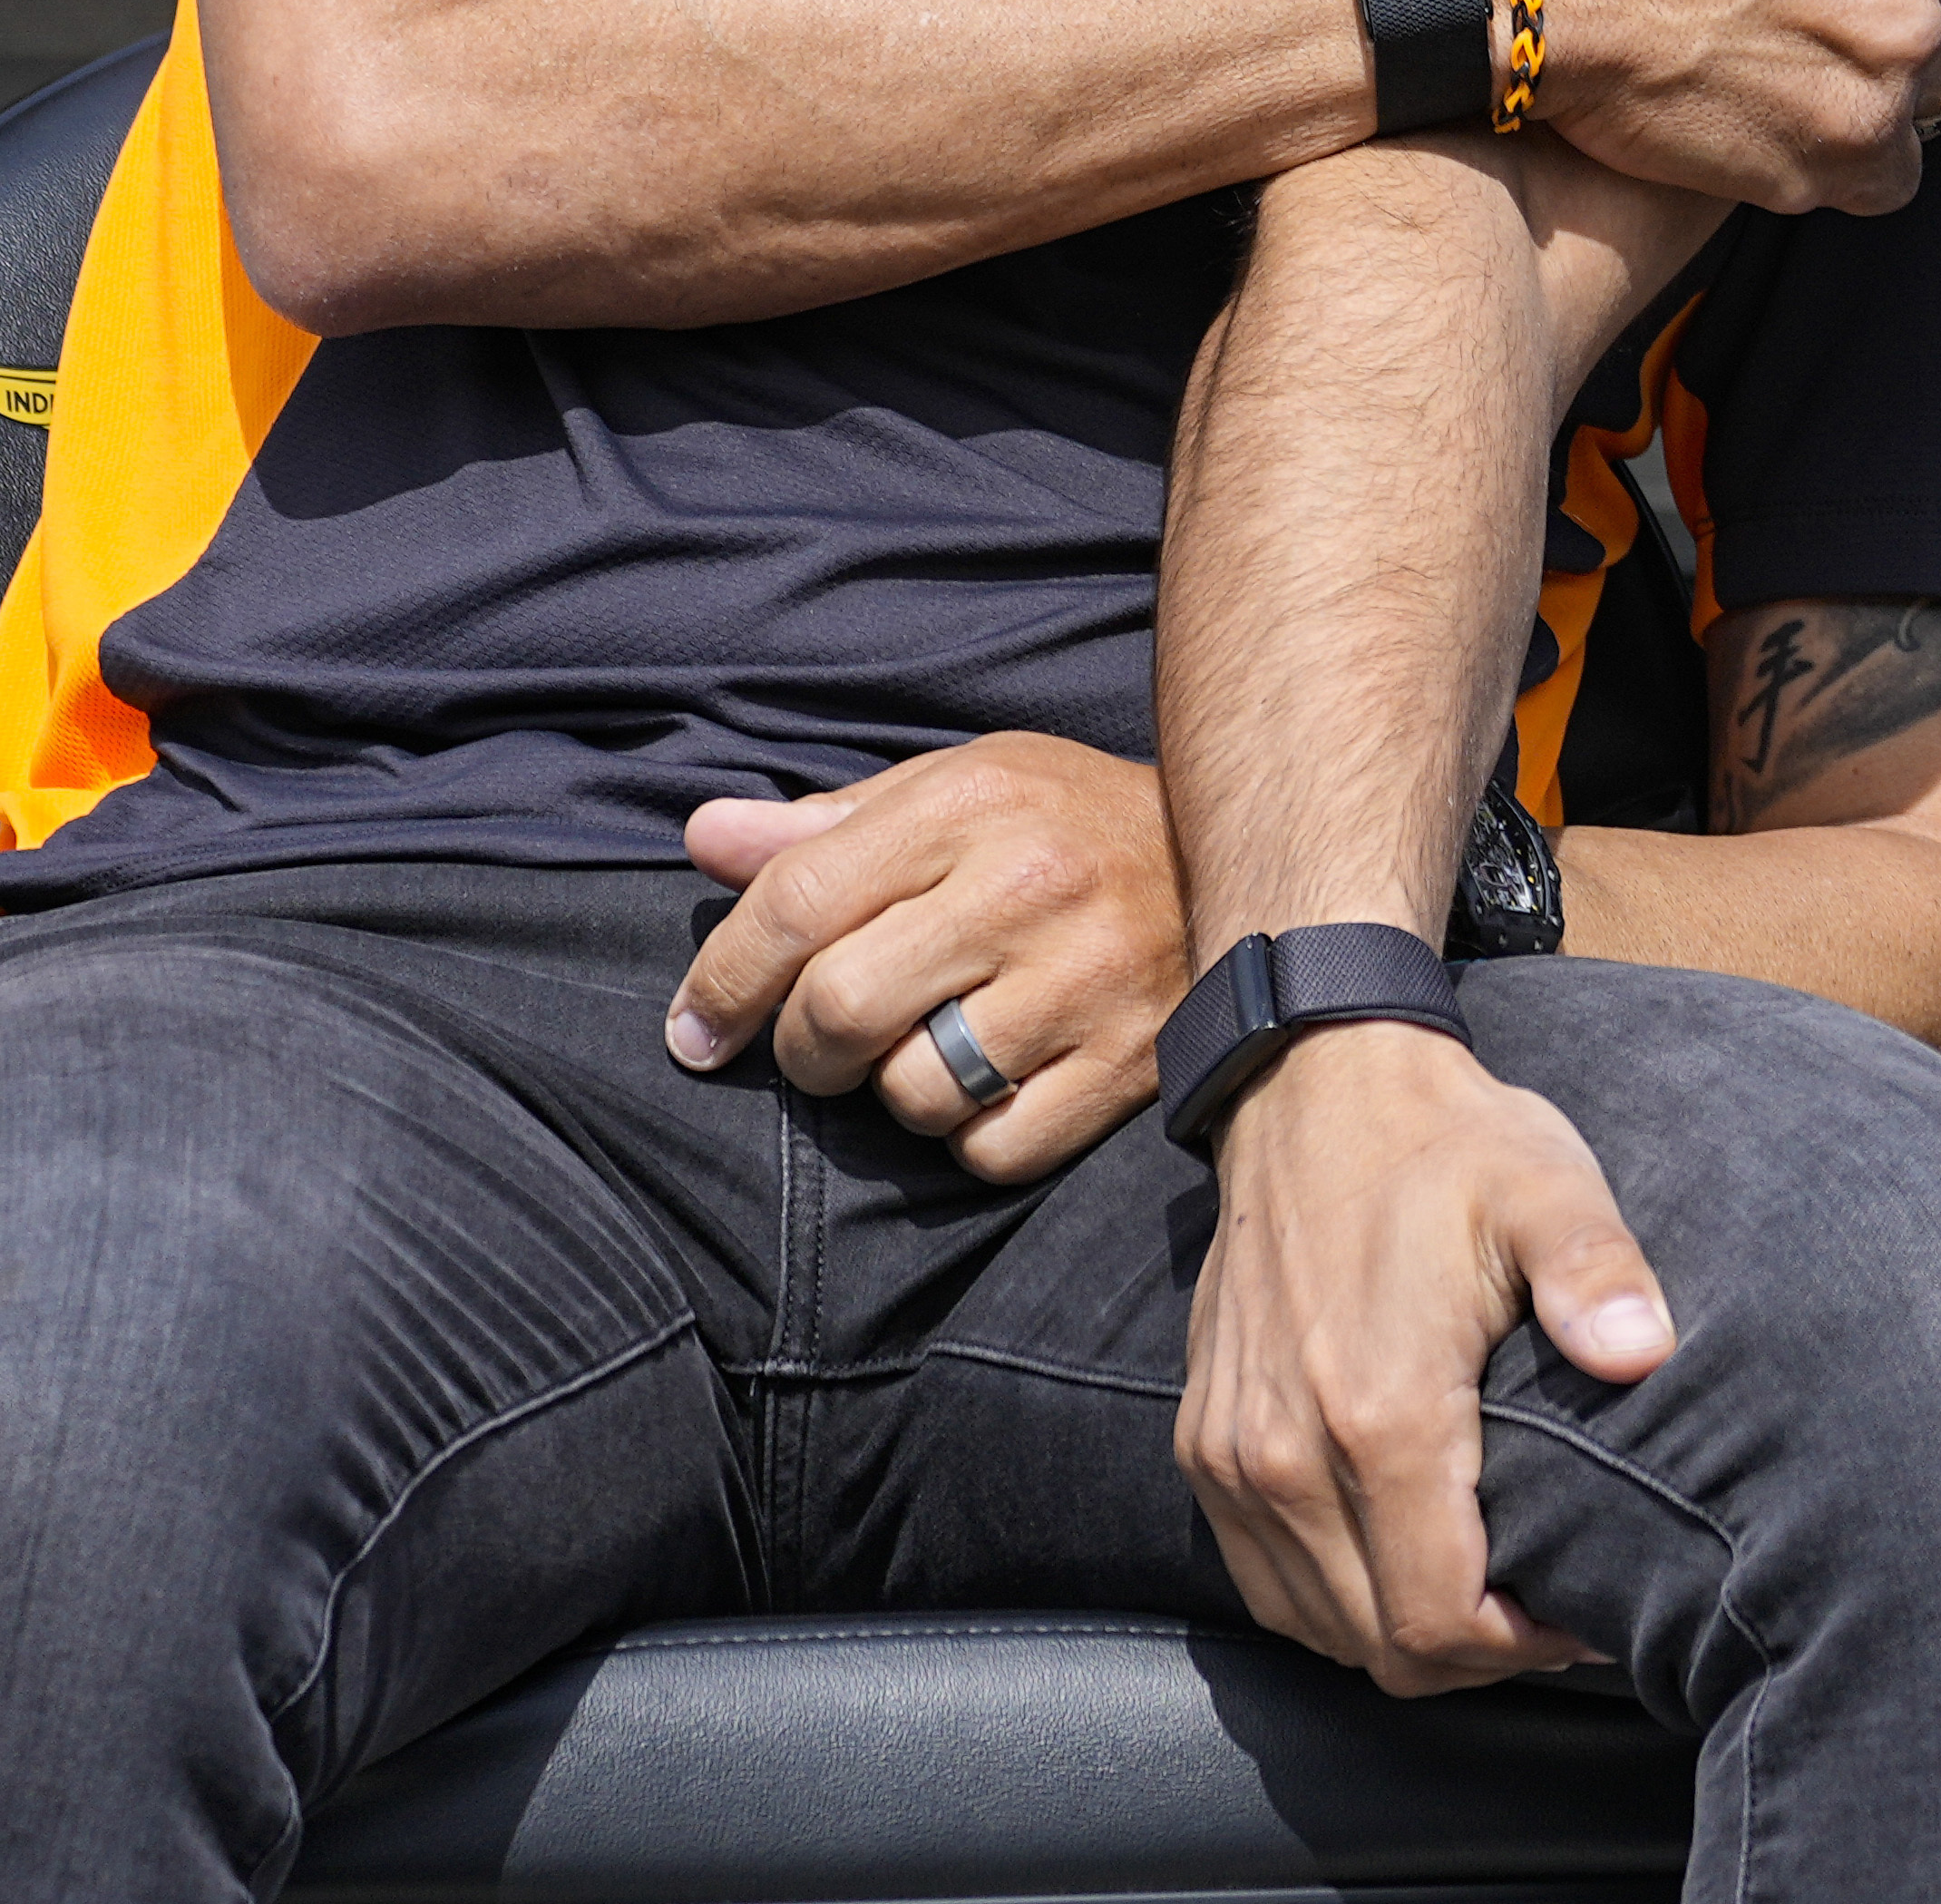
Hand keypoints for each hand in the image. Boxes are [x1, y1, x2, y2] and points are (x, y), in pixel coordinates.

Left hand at [663, 731, 1187, 1183]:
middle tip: (819, 1045)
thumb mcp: (955, 791)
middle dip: (801, 1049)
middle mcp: (1025, 889)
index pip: (795, 903)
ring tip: (931, 1047)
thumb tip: (704, 838)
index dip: (723, 982)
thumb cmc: (1070, 825)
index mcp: (967, 806)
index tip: (695, 1032)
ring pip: (910, 1093)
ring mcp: (1082, 982)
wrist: (1245, 859)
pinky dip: (969, 1136)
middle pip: (837, 1012)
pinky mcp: (1127, 1064)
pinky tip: (997, 1083)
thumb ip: (827, 828)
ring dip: (894, 1091)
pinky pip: (989, 1150)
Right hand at [1177, 1018, 1677, 1692]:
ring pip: (1320, 1629)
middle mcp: (1288, 1454)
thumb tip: (1646, 1353)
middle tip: (1546, 1611)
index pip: (1441, 1621)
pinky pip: (1267, 1583)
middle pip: (1383, 1647)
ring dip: (1403, 1633)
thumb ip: (1598, 1272)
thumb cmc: (1444, 1144)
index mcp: (1379, 1412)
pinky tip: (1402, 1558)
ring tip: (1484, 1590)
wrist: (1311, 1085)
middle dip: (1476, 1655)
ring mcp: (1233, 1457)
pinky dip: (1336, 1600)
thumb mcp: (1545, 1187)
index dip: (1524, 1650)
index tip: (1581, 1616)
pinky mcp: (1205, 1445)